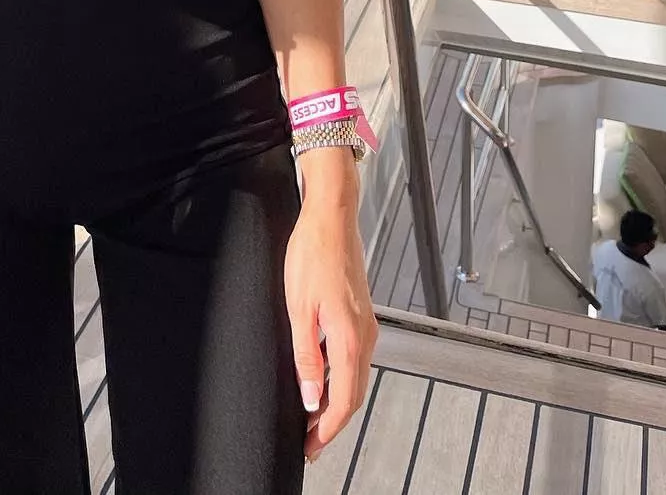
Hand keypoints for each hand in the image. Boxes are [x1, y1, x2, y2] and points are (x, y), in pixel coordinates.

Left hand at [284, 166, 377, 464]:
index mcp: (349, 338)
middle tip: (309, 440)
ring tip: (312, 416)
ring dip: (337, 401)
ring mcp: (367, 325)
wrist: (332, 217)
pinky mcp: (362, 315)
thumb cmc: (311, 254)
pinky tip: (323, 379)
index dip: (327, 430)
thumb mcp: (298, 307)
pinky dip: (342, 378)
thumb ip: (306, 355)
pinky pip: (355, 359)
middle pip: (354, 394)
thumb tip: (309, 397)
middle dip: (332, 422)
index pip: (343, 400)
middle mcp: (365, 336)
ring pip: (356, 377)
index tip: (310, 447)